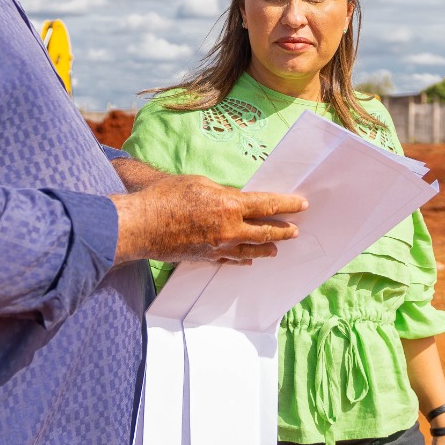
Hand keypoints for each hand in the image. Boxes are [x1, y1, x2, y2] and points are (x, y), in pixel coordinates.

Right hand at [110, 173, 305, 265]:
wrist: (141, 225)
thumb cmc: (166, 197)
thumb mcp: (200, 184)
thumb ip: (223, 194)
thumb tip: (236, 201)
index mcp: (230, 205)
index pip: (267, 204)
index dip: (287, 204)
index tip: (302, 205)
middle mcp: (229, 229)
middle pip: (265, 232)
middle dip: (283, 231)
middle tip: (295, 231)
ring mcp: (219, 247)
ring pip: (251, 250)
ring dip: (266, 249)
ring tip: (276, 249)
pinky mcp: (207, 258)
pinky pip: (231, 260)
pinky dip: (242, 259)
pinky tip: (248, 260)